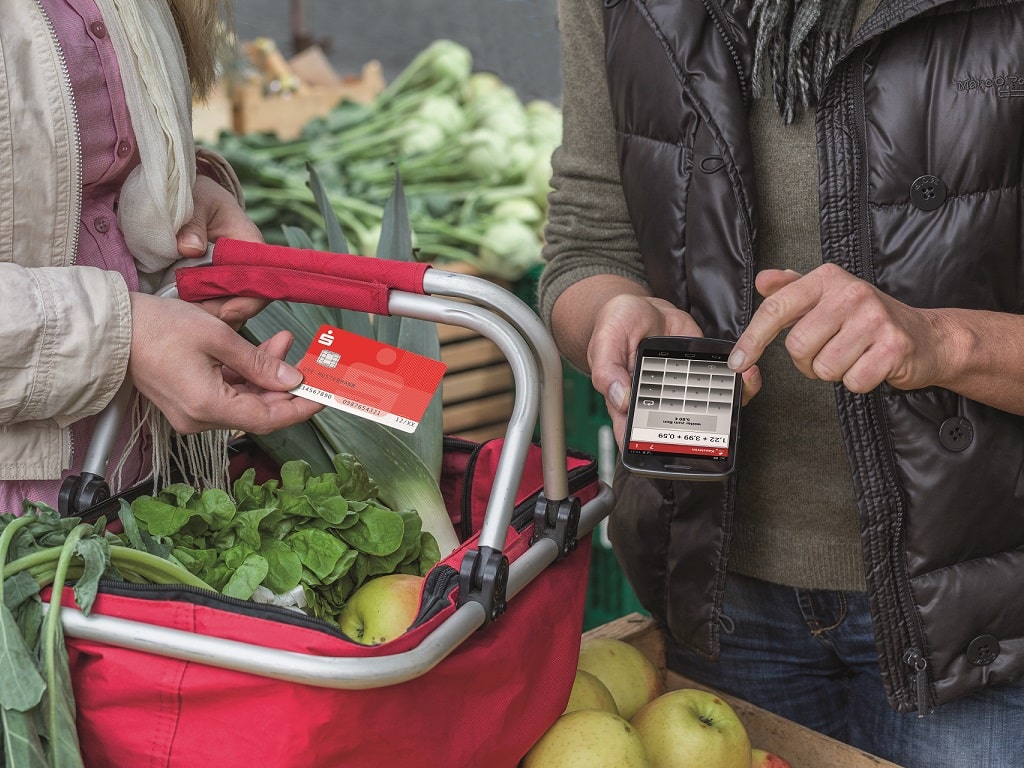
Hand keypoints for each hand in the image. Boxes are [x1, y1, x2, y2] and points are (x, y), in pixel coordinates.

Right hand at [128, 292, 322, 434]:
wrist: (113, 327)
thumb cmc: (158, 328)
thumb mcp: (218, 338)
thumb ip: (258, 363)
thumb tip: (292, 380)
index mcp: (207, 406)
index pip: (267, 420)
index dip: (299, 409)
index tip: (322, 397)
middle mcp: (199, 418)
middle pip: (257, 409)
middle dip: (284, 384)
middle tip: (306, 360)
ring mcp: (192, 412)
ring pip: (243, 399)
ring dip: (265, 374)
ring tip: (282, 343)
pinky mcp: (188, 400)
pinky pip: (226, 392)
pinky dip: (245, 374)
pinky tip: (260, 351)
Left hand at [175, 175, 265, 328]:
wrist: (189, 198)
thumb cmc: (199, 196)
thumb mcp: (196, 202)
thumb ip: (192, 224)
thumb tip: (190, 248)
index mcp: (250, 246)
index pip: (262, 281)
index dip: (248, 301)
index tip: (224, 312)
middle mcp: (246, 267)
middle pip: (246, 301)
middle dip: (223, 314)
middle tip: (194, 319)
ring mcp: (229, 278)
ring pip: (228, 306)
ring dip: (209, 314)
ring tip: (183, 316)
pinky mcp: (213, 285)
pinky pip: (211, 304)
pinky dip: (197, 310)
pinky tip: (180, 312)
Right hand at [587, 294, 760, 447]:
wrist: (642, 306)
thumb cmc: (617, 325)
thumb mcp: (606, 341)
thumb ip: (608, 370)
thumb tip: (621, 399)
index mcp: (628, 403)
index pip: (636, 438)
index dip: (651, 451)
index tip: (672, 453)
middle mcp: (656, 403)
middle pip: (679, 430)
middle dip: (701, 433)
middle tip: (716, 424)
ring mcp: (681, 390)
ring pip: (706, 411)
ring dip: (728, 407)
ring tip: (740, 389)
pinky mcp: (700, 374)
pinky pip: (720, 385)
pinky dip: (737, 383)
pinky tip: (746, 374)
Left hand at [728, 264, 945, 392]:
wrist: (927, 336)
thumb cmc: (869, 320)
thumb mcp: (829, 296)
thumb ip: (792, 289)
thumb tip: (763, 280)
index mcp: (827, 279)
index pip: (777, 308)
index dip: (753, 338)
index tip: (739, 360)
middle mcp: (850, 293)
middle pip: (798, 346)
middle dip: (807, 361)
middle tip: (829, 351)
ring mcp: (874, 319)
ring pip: (823, 368)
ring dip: (834, 372)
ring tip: (853, 356)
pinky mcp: (893, 347)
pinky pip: (852, 381)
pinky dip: (858, 382)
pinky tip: (871, 365)